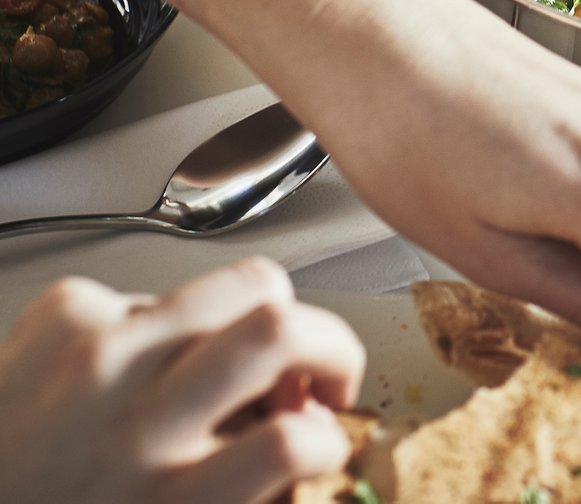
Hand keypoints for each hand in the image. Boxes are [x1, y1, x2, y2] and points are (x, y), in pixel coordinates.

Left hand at [0, 259, 363, 503]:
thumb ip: (242, 492)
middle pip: (277, 330)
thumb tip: (306, 440)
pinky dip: (163, 323)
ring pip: (240, 282)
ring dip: (262, 315)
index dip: (328, 439)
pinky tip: (133, 365)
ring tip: (239, 352)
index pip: (288, 445)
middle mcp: (133, 424)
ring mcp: (98, 355)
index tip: (326, 439)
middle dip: (330, 344)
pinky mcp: (65, 312)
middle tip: (323, 370)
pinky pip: (158, 291)